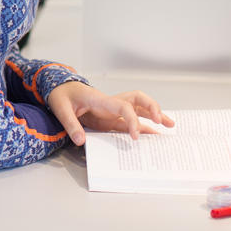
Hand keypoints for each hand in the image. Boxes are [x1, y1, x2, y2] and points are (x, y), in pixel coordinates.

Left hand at [46, 83, 174, 146]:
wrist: (60, 89)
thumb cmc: (61, 96)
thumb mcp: (60, 108)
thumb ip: (71, 124)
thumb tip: (81, 141)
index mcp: (99, 99)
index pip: (122, 106)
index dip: (132, 120)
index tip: (136, 136)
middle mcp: (110, 103)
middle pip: (137, 99)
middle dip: (151, 108)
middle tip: (162, 121)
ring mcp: (112, 109)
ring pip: (138, 108)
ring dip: (154, 114)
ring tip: (170, 125)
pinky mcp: (110, 117)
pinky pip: (130, 120)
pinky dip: (143, 125)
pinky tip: (154, 134)